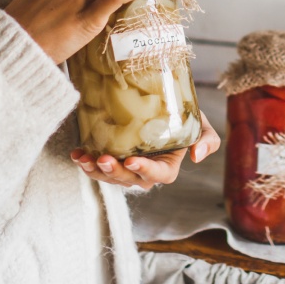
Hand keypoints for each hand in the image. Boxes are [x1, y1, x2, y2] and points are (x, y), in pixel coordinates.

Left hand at [70, 111, 221, 190]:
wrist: (160, 104)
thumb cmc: (182, 116)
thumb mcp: (200, 124)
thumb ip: (207, 139)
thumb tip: (198, 156)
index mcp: (166, 167)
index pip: (158, 175)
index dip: (145, 170)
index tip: (132, 160)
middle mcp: (144, 172)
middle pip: (129, 179)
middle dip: (115, 172)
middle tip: (103, 160)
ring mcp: (126, 167)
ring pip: (110, 176)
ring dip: (96, 171)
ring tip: (84, 158)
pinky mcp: (111, 158)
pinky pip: (97, 167)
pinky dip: (86, 162)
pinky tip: (77, 153)